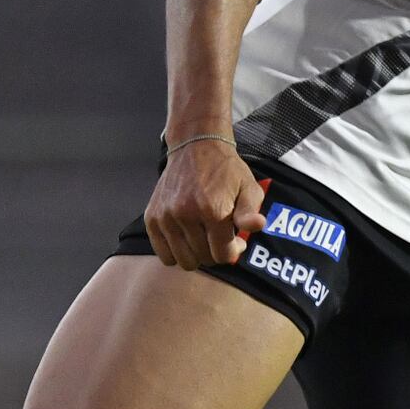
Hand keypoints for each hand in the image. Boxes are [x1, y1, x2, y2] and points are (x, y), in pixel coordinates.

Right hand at [143, 137, 264, 270]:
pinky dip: (176, 253)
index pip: (223, 256)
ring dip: (196, 255)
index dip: (233, 251)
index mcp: (213, 210)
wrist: (195, 146)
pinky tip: (186, 239)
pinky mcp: (152, 218)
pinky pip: (164, 255)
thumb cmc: (226, 170)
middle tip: (219, 235)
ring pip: (183, 261)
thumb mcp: (248, 187)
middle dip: (216, 252)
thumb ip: (250, 211)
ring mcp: (166, 217)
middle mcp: (186, 215)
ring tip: (203, 237)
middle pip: (204, 259)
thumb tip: (257, 226)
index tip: (236, 240)